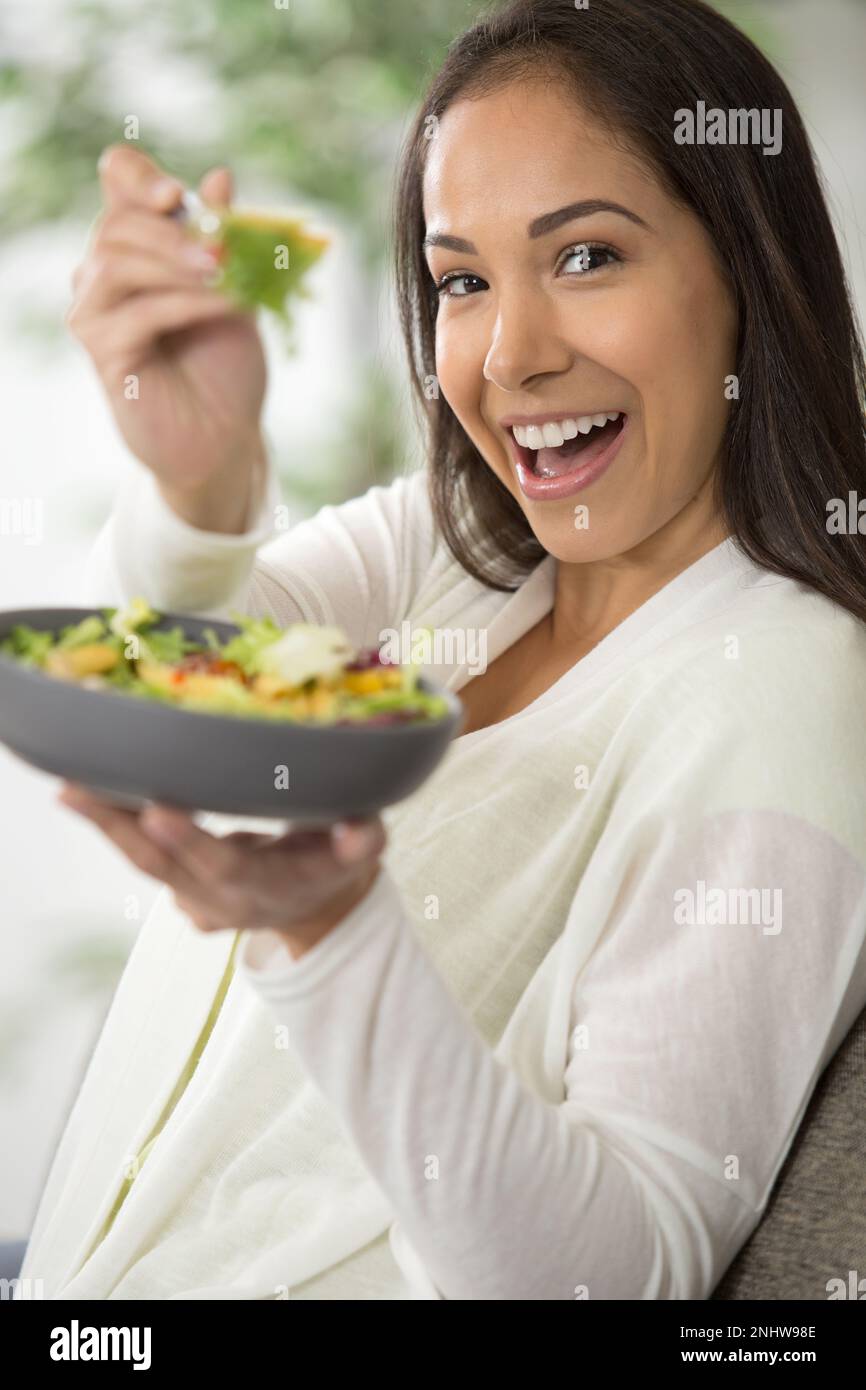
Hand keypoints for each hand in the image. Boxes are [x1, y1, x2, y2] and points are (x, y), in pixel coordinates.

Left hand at [58, 783, 386, 959]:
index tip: (158, 811)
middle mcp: (217, 898)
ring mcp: (191, 898)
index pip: (222, 866)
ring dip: (104, 823)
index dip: (190, 842)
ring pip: (142, 861)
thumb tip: (359, 827)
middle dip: (118, 827)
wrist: (319, 915)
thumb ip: (363, 842)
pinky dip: (117, 823)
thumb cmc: (337, 869)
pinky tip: (93, 788)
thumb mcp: (363, 858)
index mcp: (262, 889)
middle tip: (76, 790)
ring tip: (69, 786)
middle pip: (161, 865)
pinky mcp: (177, 888)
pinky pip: (142, 854)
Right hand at [66, 145, 267, 532]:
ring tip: (225, 277)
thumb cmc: (225, 364)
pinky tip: (224, 305)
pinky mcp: (102, 351)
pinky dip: (186, 302)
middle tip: (223, 252)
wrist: (224, 434)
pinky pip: (137, 311)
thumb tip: (220, 178)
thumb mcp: (235, 290)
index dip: (139, 177)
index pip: (117, 179)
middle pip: (116, 220)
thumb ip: (224, 238)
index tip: (178, 198)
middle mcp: (105, 272)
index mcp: (139, 244)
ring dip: (175, 263)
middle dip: (172, 230)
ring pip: (115, 260)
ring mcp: (96, 311)